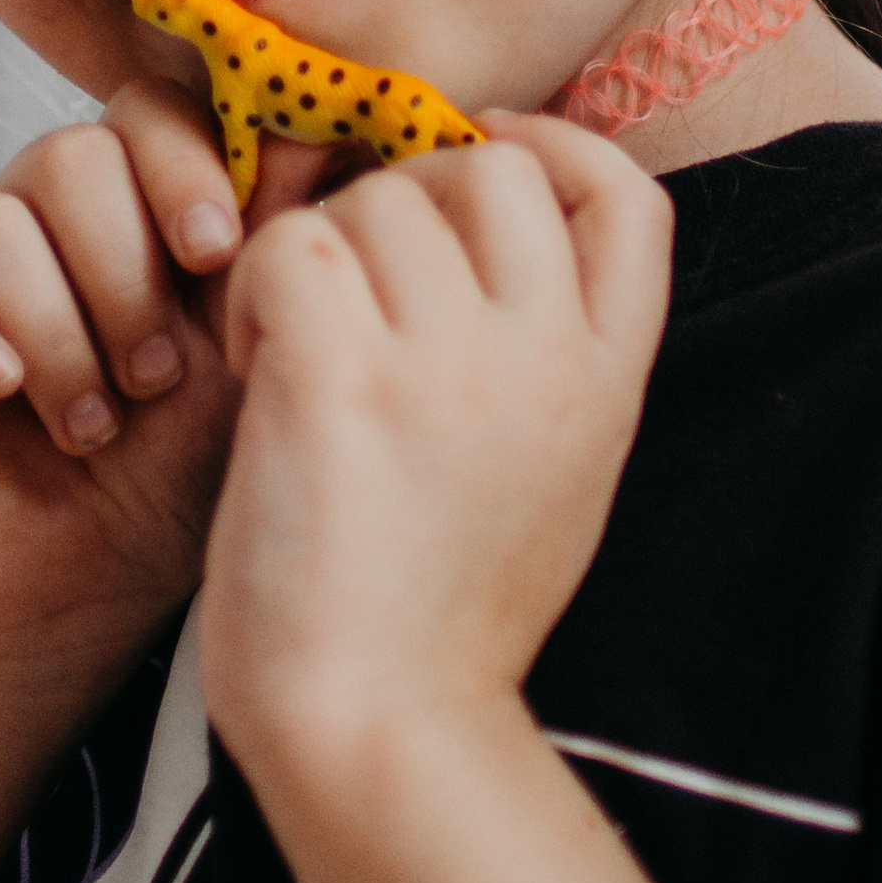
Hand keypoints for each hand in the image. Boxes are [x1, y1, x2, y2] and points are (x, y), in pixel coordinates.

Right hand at [0, 80, 249, 725]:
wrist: (80, 601)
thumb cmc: (172, 481)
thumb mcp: (249, 356)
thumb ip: (275, 241)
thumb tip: (316, 130)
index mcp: (131, 199)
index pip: (148, 111)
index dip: (182, 168)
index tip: (216, 252)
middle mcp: (32, 210)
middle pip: (70, 157)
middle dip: (124, 274)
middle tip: (153, 376)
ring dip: (53, 331)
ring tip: (90, 423)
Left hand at [197, 114, 672, 791]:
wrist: (383, 731)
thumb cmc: (439, 617)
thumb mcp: (556, 477)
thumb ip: (548, 360)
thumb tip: (501, 237)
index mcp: (606, 379)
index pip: (628, 195)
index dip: (552, 151)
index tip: (486, 165)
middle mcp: (543, 353)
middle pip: (487, 169)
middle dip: (406, 200)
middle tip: (356, 294)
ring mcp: (448, 360)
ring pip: (371, 202)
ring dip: (315, 257)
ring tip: (297, 356)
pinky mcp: (342, 376)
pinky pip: (288, 247)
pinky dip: (253, 293)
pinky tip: (255, 367)